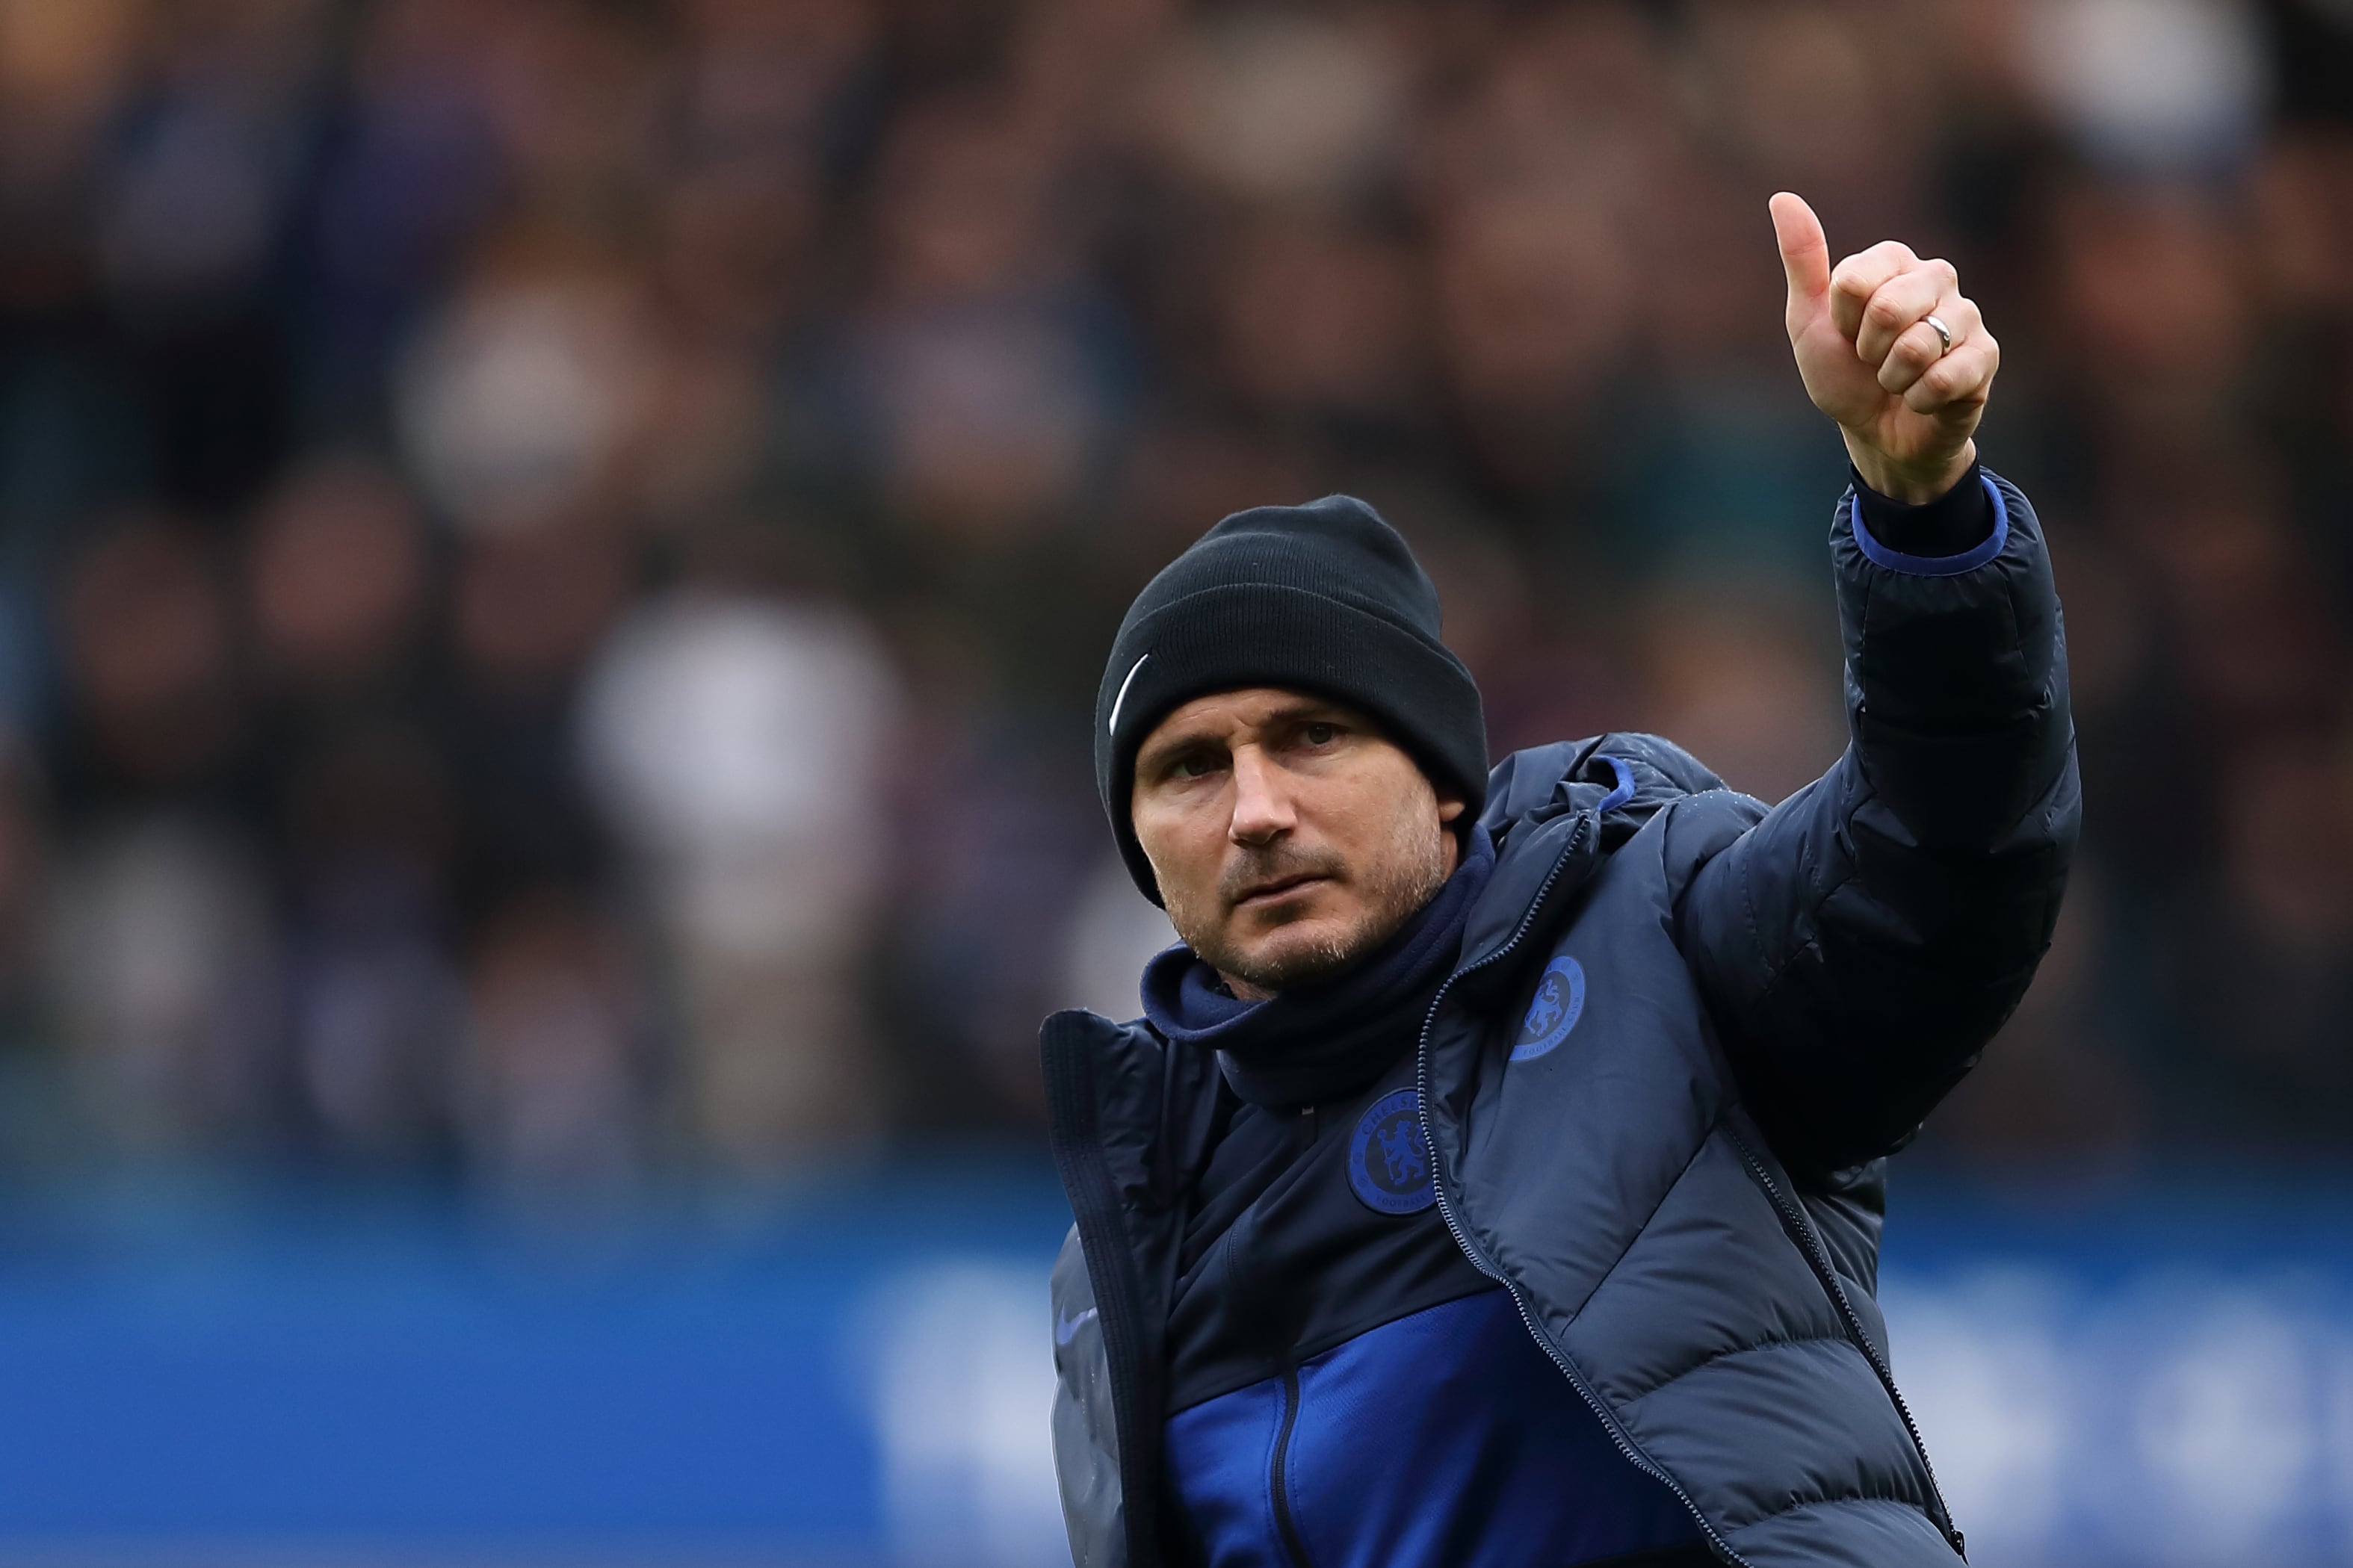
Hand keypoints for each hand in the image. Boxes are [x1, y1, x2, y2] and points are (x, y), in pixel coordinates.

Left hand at [1770, 192, 1998, 503]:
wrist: (1876, 432)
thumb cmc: (1844, 374)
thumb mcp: (1809, 321)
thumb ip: (1803, 261)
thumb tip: (1782, 198)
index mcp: (1893, 261)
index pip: (1853, 280)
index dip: (1841, 321)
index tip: (1847, 333)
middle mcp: (1936, 276)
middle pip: (1889, 308)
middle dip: (1868, 350)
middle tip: (1872, 360)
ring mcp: (1966, 314)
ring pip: (1919, 345)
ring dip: (1893, 378)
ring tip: (1897, 379)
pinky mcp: (1986, 356)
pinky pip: (1944, 378)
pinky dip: (1918, 399)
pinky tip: (1922, 398)